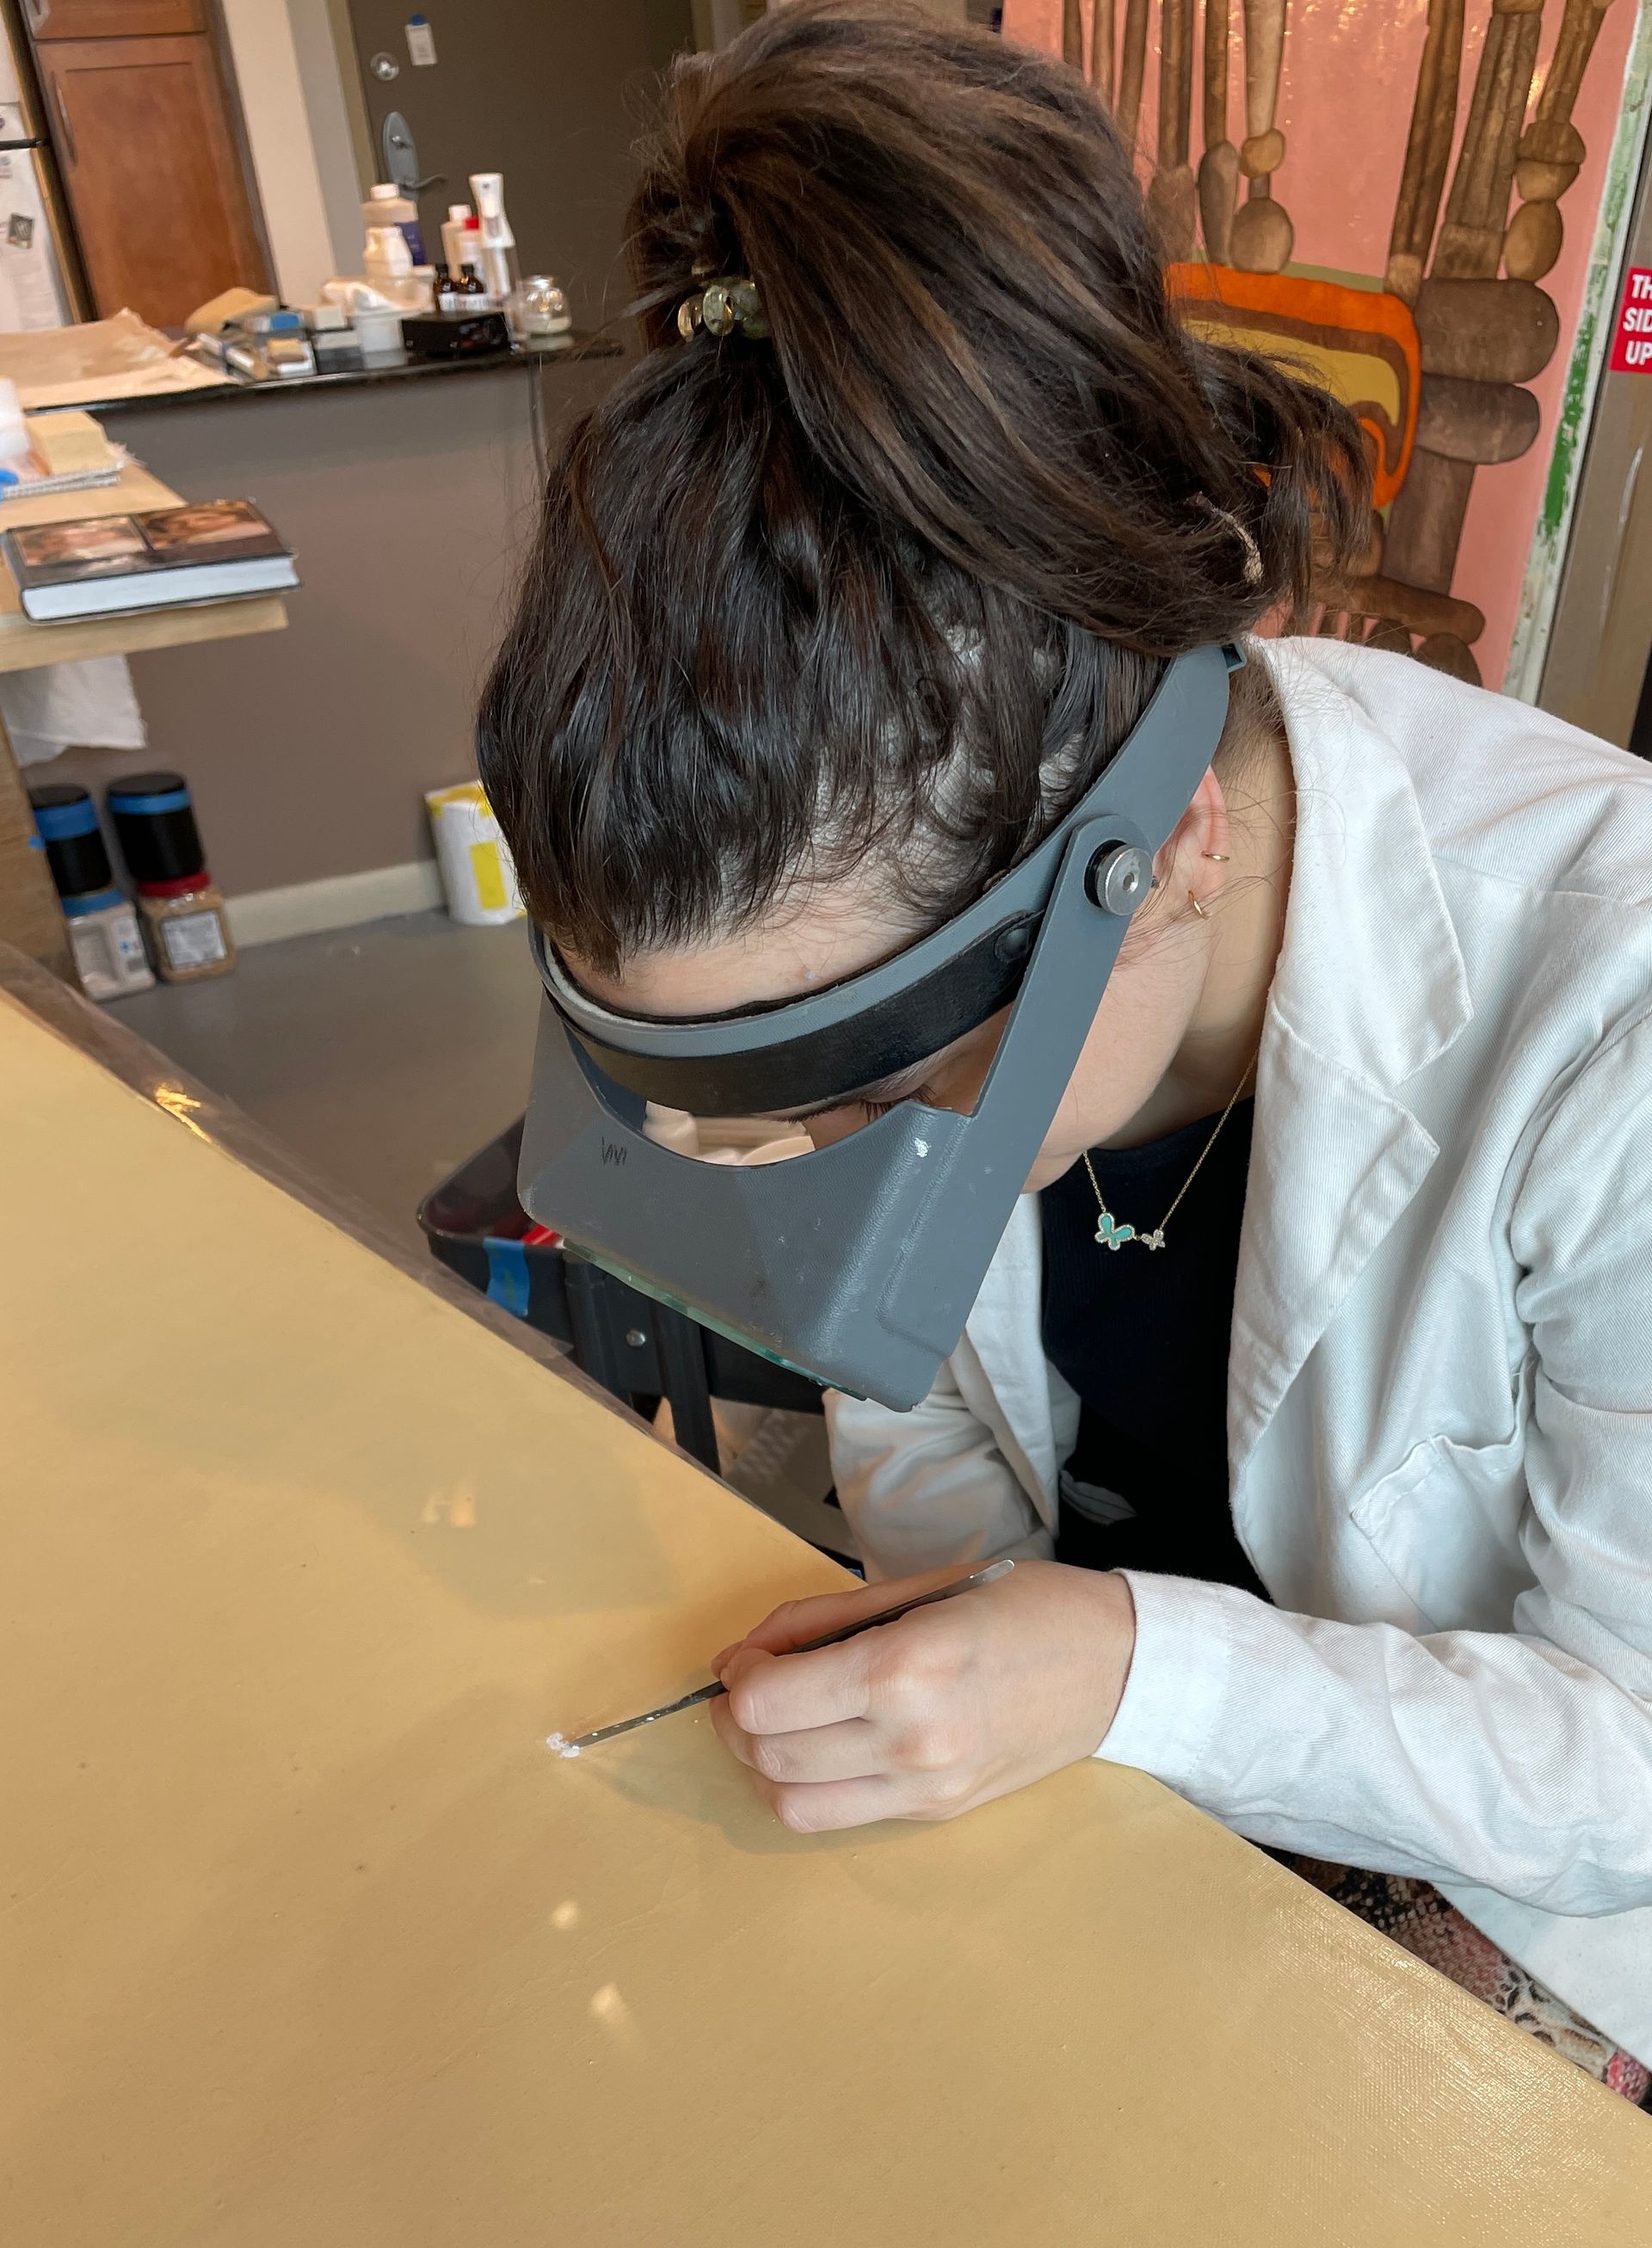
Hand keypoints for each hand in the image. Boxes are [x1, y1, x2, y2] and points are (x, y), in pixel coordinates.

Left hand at [708, 1561, 1135, 1831]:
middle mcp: (910, 1738)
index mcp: (904, 1667)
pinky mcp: (939, 1813)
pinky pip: (840, 1817)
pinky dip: (810, 1787)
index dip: (738, 1679)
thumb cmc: (1023, 1607)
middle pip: (770, 1757)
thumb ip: (820, 1621)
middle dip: (737, 1721)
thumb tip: (742, 1658)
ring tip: (781, 1724)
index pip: (768, 1704)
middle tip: (752, 1687)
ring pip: (793, 1804)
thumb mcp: (919, 1588)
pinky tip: (826, 1747)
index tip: (747, 1657)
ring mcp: (926, 1786)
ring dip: (764, 1765)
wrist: (1116, 1667)